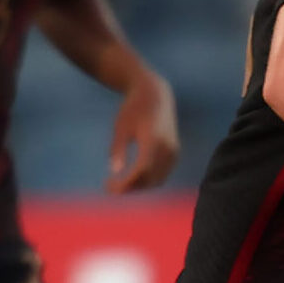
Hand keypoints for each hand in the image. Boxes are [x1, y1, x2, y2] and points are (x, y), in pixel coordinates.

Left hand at [106, 72, 179, 193]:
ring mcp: (173, 151)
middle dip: (129, 188)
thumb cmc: (133, 109)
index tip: (108, 186)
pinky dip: (147, 180)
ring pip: (157, 179)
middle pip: (149, 178)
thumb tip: (114, 170)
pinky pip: (162, 174)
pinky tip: (132, 178)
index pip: (142, 170)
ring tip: (118, 184)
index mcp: (153, 140)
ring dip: (138, 186)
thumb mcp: (121, 126)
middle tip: (108, 188)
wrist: (155, 94)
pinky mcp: (174, 153)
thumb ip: (118, 148)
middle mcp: (167, 148)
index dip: (126, 183)